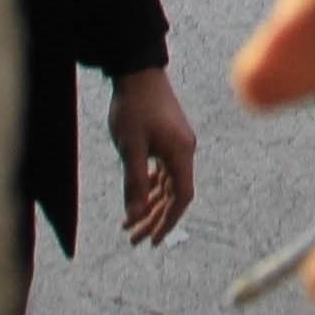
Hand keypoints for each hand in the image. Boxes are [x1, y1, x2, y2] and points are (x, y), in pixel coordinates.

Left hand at [109, 67, 196, 245]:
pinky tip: (138, 196)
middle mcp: (185, 151)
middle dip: (155, 218)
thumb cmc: (134, 109)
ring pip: (168, 184)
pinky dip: (150, 187)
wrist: (139, 74)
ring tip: (129, 224)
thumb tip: (135, 215)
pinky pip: (163, 171)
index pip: (181, 197)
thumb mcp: (130, 148)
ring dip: (150, 205)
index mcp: (181, 154)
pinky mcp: (169, 139)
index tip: (153, 240)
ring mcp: (178, 145)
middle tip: (134, 239)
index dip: (168, 221)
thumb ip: (134, 182)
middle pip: (174, 194)